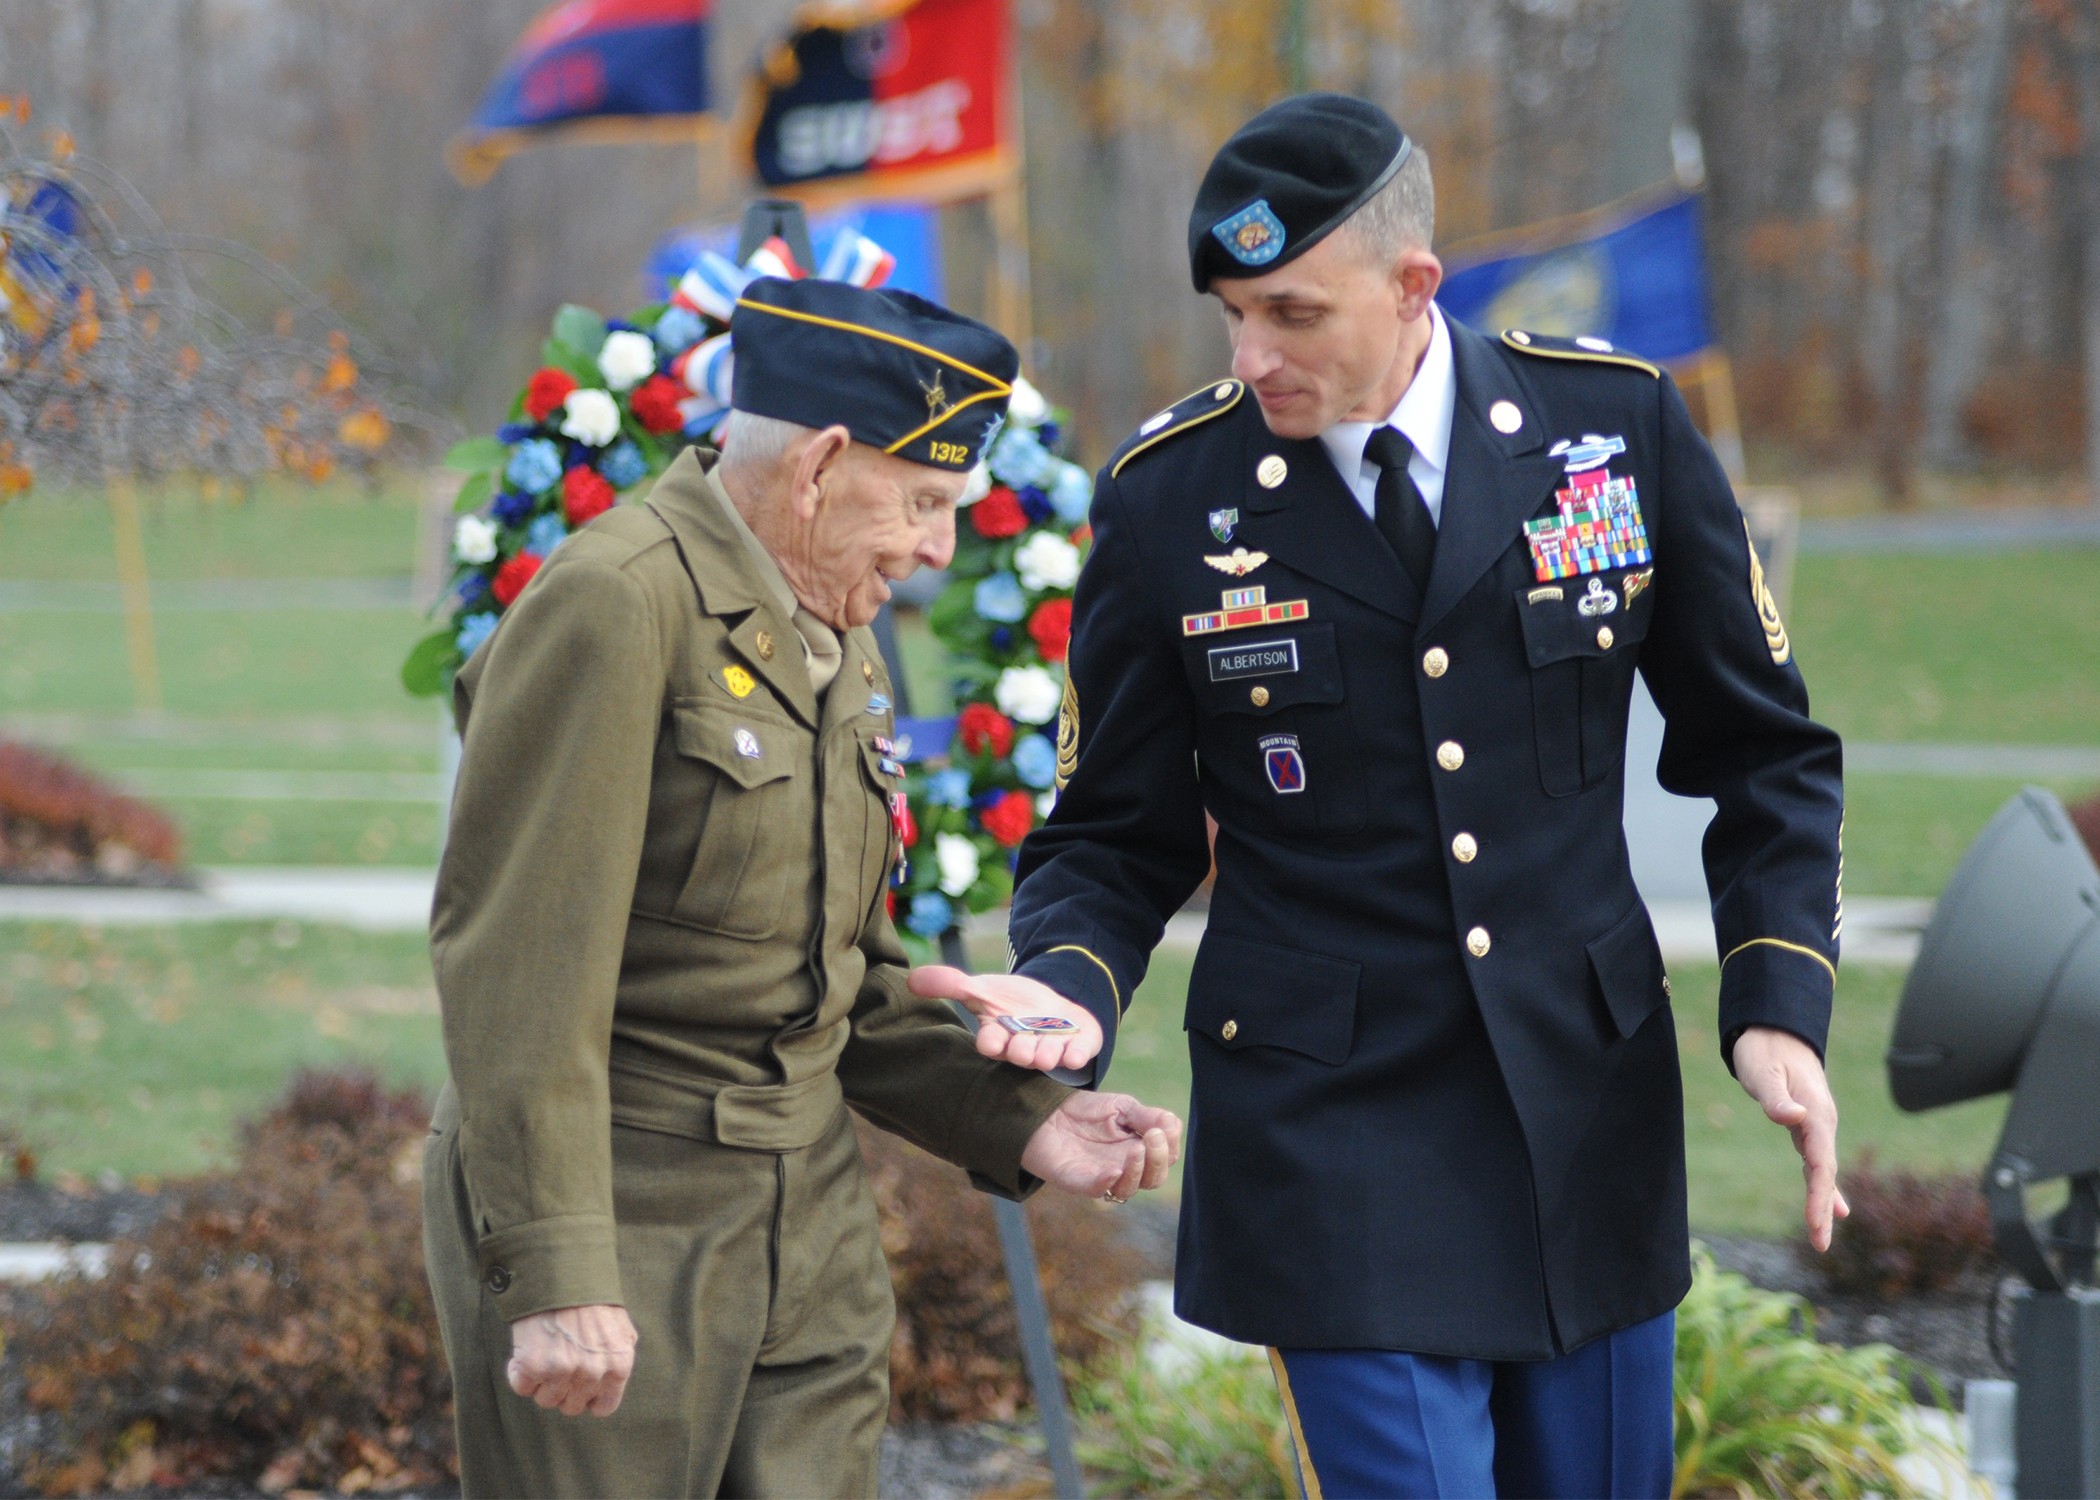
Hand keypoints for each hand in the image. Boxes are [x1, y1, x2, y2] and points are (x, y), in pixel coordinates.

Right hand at [507, 1303, 637, 1417]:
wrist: (560, 1273)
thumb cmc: (590, 1298)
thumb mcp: (619, 1327)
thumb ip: (618, 1356)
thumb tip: (612, 1380)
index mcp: (618, 1366)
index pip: (603, 1408)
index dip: (589, 1398)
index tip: (579, 1387)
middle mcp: (592, 1373)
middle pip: (571, 1407)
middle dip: (564, 1389)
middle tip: (558, 1363)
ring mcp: (562, 1371)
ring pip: (546, 1401)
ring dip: (541, 1382)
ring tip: (544, 1353)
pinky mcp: (533, 1366)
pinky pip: (521, 1387)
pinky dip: (519, 1373)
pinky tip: (526, 1352)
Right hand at [909, 964, 1103, 1072]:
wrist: (1050, 1005)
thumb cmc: (1009, 1003)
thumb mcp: (981, 988)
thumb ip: (950, 983)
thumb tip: (912, 979)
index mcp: (999, 1037)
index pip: (991, 1043)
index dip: (990, 1042)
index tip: (989, 1042)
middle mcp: (1023, 1047)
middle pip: (1020, 1052)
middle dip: (1021, 1051)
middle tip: (1022, 1050)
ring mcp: (1052, 1048)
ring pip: (1048, 1056)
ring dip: (1047, 1054)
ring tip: (1046, 1052)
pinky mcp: (1078, 1045)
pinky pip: (1078, 1052)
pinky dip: (1077, 1053)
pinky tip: (1075, 1054)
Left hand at [1022, 1091, 1181, 1200]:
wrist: (1048, 1111)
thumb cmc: (1088, 1112)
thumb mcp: (1123, 1106)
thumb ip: (1147, 1116)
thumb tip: (1173, 1124)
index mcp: (1140, 1151)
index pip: (1167, 1158)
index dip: (1171, 1146)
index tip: (1164, 1127)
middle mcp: (1125, 1169)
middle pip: (1153, 1179)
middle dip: (1159, 1160)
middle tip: (1153, 1136)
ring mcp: (1102, 1177)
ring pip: (1128, 1189)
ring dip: (1137, 1171)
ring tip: (1136, 1148)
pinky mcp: (1078, 1181)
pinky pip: (1096, 1189)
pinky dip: (1107, 1182)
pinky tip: (1114, 1169)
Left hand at [1732, 1026, 1850, 1251]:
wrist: (1775, 1027)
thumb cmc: (1764, 1047)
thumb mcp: (1763, 1070)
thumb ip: (1776, 1097)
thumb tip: (1794, 1118)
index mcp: (1815, 1113)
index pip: (1821, 1161)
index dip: (1820, 1194)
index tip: (1816, 1222)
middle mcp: (1821, 1121)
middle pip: (1825, 1172)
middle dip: (1822, 1207)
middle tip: (1820, 1244)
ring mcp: (1817, 1124)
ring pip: (1823, 1169)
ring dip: (1823, 1201)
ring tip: (1822, 1234)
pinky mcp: (1808, 1124)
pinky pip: (1818, 1161)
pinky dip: (1823, 1185)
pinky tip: (1832, 1208)